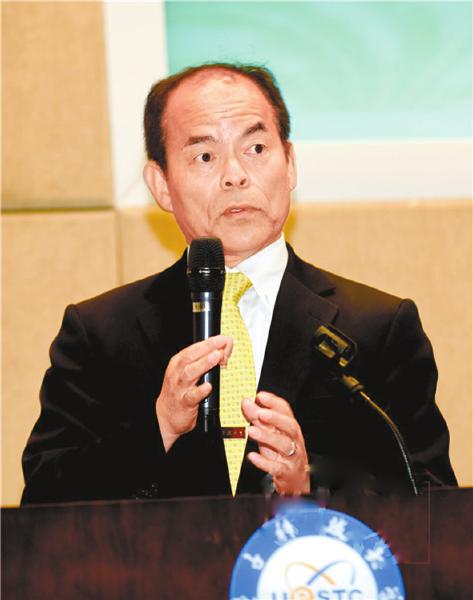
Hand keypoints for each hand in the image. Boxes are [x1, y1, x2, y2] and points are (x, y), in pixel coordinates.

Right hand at [156, 335, 232, 451]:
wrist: (167, 416)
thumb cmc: (181, 390)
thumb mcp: (191, 372)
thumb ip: (207, 359)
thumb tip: (225, 347)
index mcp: (178, 363)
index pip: (192, 349)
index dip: (207, 343)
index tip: (221, 338)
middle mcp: (177, 373)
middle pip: (190, 357)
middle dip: (207, 348)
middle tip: (221, 342)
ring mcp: (179, 388)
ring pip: (190, 373)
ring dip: (204, 364)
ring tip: (217, 357)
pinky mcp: (183, 403)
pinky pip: (191, 396)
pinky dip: (200, 391)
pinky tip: (208, 386)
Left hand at [242, 391, 309, 495]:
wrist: (294, 480)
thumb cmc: (281, 453)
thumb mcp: (269, 433)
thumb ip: (257, 418)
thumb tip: (246, 402)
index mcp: (290, 427)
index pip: (286, 410)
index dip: (274, 402)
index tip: (260, 396)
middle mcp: (294, 440)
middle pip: (290, 426)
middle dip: (276, 418)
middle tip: (260, 413)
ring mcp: (292, 456)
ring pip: (284, 445)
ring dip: (267, 437)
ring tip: (251, 431)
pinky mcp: (286, 472)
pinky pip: (276, 467)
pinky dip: (264, 462)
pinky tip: (252, 456)